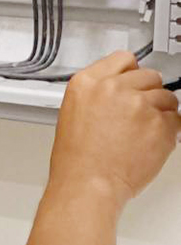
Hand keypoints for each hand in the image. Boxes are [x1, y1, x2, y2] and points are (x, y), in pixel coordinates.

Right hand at [49, 51, 179, 204]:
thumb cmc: (77, 159)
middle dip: (148, 93)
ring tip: (143, 132)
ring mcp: (140, 104)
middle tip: (139, 113)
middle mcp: (114, 88)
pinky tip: (150, 143)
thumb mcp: (73, 112)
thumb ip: (98, 94)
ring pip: (167, 96)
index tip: (134, 82)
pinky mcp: (161, 124)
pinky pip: (176, 120)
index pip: (123, 59)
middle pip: (149, 75)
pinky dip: (169, 131)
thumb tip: (121, 90)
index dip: (131, 73)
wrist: (88, 184)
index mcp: (88, 82)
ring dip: (161, 111)